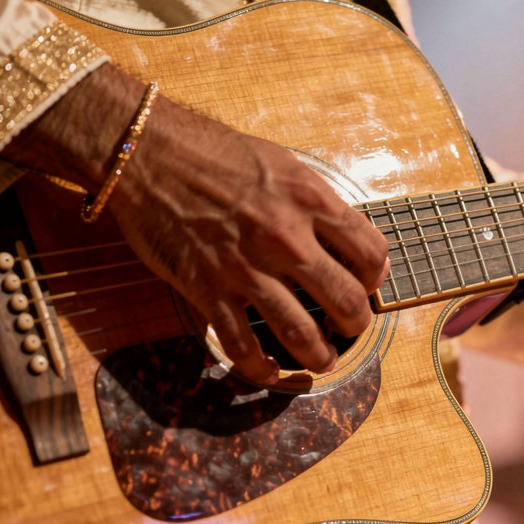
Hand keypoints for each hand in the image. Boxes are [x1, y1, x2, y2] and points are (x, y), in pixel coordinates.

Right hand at [6, 65, 389, 381]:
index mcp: (310, 201)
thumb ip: (317, 202)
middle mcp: (286, 239)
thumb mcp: (282, 164)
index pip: (370, 252)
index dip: (376, 275)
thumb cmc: (214, 152)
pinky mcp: (208, 290)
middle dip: (356, 324)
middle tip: (351, 329)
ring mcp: (247, 268)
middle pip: (346, 300)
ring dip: (319, 357)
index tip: (369, 283)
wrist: (146, 152)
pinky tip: (269, 372)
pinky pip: (242, 345)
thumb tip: (348, 236)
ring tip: (323, 362)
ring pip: (301, 333)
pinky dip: (260, 368)